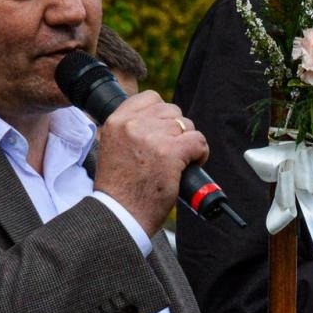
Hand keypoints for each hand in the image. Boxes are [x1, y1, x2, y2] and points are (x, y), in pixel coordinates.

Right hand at [91, 91, 207, 236]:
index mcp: (117, 121)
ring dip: (189, 142)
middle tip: (173, 150)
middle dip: (177, 130)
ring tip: (182, 160)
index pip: (150, 98)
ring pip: (187, 125)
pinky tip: (193, 164)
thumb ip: (129, 130)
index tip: (164, 131)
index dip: (163, 114)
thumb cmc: (118, 189)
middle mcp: (133, 125)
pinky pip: (198, 141)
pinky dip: (201, 153)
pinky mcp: (171, 153)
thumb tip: (157, 121)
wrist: (119, 214)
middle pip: (172, 111)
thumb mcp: (111, 148)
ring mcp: (153, 137)